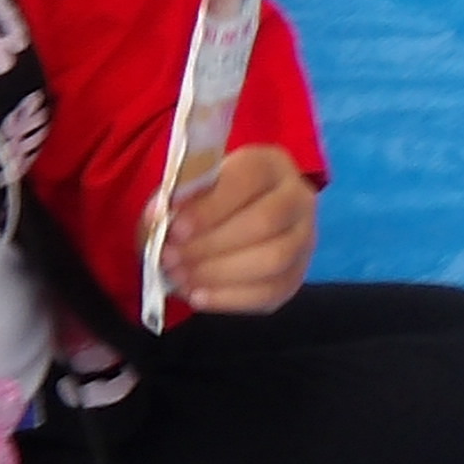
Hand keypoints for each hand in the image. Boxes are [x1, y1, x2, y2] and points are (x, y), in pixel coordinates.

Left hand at [157, 142, 313, 315]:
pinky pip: (270, 292)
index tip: (175, 229)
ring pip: (273, 260)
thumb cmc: (208, 201)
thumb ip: (172, 200)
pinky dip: (229, 298)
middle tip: (171, 257)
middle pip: (266, 222)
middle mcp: (298, 198)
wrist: (232, 222)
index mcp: (270, 165)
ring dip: (220, 272)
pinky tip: (198, 295)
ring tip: (180, 277)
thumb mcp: (188, 189)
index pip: (248, 180)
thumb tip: (159, 217)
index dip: (212, 206)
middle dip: (212, 244)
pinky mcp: (297, 275)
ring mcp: (304, 239)